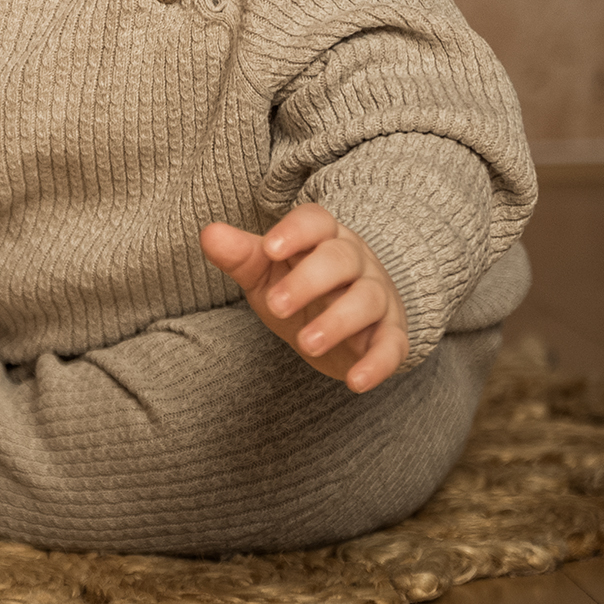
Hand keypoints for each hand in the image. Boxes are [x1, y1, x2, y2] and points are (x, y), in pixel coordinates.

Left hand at [201, 204, 408, 392]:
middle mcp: (356, 262)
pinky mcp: (392, 335)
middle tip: (276, 306)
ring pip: (367, 300)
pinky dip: (378, 364)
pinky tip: (356, 382)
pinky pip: (393, 346)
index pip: (315, 221)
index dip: (295, 231)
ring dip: (338, 321)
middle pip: (340, 259)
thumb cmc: (298, 288)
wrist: (342, 325)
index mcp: (322, 238)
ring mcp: (378, 297)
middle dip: (309, 280)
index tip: (269, 250)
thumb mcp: (265, 272)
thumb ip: (240, 255)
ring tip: (306, 344)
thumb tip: (209, 234)